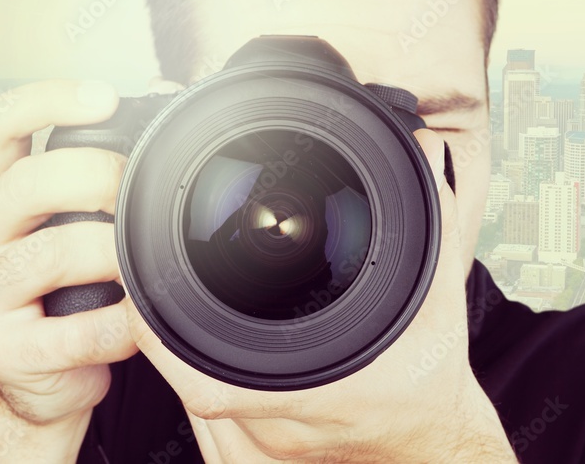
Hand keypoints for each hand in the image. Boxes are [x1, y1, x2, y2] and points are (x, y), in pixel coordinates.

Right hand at [0, 80, 138, 424]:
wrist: (54, 371)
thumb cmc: (77, 282)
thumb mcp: (84, 216)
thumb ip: (108, 161)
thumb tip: (163, 92)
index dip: (47, 100)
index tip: (104, 97)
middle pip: (26, 183)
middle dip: (97, 177)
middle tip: (143, 193)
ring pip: (49, 255)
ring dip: (114, 255)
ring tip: (148, 264)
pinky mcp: (0, 349)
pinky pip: (70, 332)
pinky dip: (118, 325)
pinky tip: (139, 321)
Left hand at [125, 128, 515, 461]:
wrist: (434, 440)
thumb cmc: (432, 377)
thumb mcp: (437, 295)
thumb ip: (432, 220)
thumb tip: (424, 151)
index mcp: (317, 391)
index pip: (211, 383)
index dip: (165, 342)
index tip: (147, 295)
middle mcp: (284, 426)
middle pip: (193, 384)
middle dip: (167, 330)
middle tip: (155, 280)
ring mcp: (272, 446)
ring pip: (200, 399)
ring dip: (181, 353)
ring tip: (173, 302)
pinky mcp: (267, 450)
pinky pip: (213, 416)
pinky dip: (200, 372)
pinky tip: (203, 341)